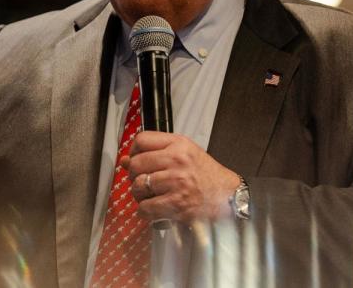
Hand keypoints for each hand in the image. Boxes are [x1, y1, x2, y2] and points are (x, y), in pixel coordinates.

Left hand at [121, 131, 240, 223]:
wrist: (227, 196)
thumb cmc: (207, 175)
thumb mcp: (184, 154)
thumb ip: (156, 153)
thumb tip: (124, 160)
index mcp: (179, 144)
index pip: (142, 140)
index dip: (134, 151)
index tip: (137, 159)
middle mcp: (177, 160)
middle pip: (136, 164)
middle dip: (134, 176)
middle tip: (143, 181)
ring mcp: (176, 182)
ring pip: (138, 186)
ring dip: (139, 194)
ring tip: (150, 195)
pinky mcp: (176, 203)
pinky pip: (145, 207)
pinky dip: (145, 211)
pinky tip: (154, 209)